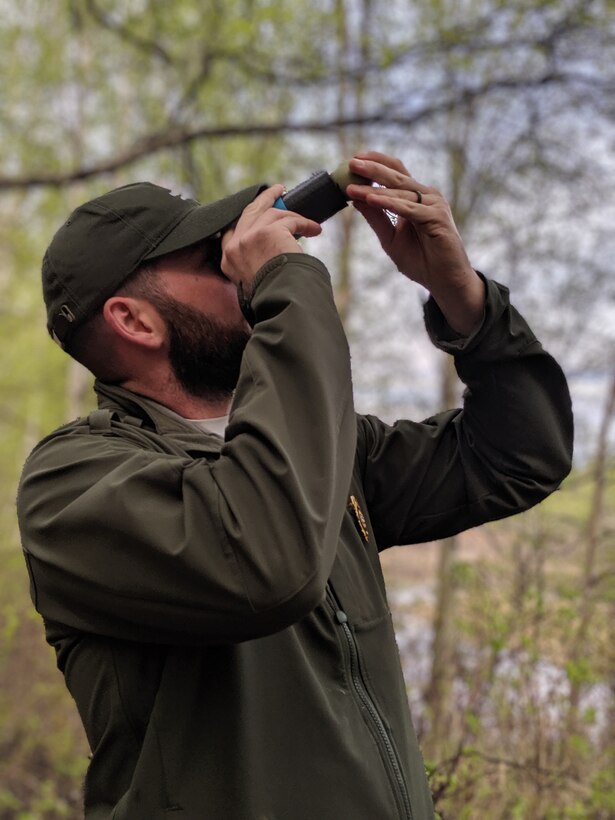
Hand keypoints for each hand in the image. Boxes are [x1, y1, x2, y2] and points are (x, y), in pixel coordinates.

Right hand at [221, 185, 321, 294]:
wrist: (277, 301)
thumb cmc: (270, 298)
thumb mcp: (251, 282)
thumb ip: (252, 266)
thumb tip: (268, 255)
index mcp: (228, 260)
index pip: (231, 232)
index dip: (246, 219)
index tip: (258, 213)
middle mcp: (235, 246)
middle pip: (249, 211)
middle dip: (265, 198)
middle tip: (277, 190)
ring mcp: (250, 236)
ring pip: (272, 213)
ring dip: (292, 214)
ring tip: (307, 220)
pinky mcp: (269, 231)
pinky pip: (291, 221)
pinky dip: (305, 224)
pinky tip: (314, 229)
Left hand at [346, 152, 484, 335]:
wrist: (444, 280)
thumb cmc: (420, 260)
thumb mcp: (390, 238)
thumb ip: (376, 218)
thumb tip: (356, 199)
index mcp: (416, 198)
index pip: (396, 173)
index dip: (377, 163)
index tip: (354, 160)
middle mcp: (427, 196)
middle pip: (397, 176)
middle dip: (372, 168)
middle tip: (351, 162)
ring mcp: (434, 205)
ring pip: (400, 191)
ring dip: (374, 188)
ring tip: (352, 187)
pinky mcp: (437, 217)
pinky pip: (408, 208)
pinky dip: (388, 203)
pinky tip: (370, 199)